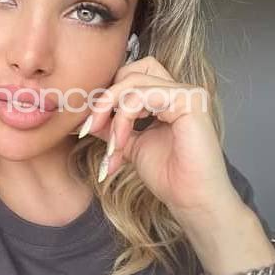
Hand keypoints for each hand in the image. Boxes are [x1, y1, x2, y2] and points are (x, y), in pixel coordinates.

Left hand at [81, 56, 243, 221]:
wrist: (190, 201)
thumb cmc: (167, 176)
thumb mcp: (127, 144)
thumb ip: (110, 126)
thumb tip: (83, 117)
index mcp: (167, 97)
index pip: (130, 75)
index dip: (105, 95)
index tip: (87, 125)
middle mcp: (178, 90)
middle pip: (129, 73)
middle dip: (104, 100)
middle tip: (89, 129)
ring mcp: (186, 93)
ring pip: (133, 82)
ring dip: (111, 112)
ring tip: (111, 146)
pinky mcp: (189, 101)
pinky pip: (144, 95)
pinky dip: (124, 117)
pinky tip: (120, 142)